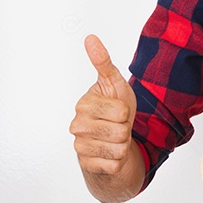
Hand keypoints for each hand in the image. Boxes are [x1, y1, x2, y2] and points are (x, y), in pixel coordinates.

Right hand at [70, 35, 137, 176]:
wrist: (112, 138)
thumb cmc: (114, 108)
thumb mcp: (114, 82)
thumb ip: (103, 61)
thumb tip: (91, 38)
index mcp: (83, 105)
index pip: (121, 111)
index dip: (126, 111)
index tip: (118, 110)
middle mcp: (77, 126)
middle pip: (120, 131)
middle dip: (126, 129)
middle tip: (117, 125)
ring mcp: (80, 147)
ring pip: (119, 149)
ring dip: (123, 145)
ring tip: (114, 138)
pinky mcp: (87, 165)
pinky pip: (114, 164)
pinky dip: (118, 161)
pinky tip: (110, 154)